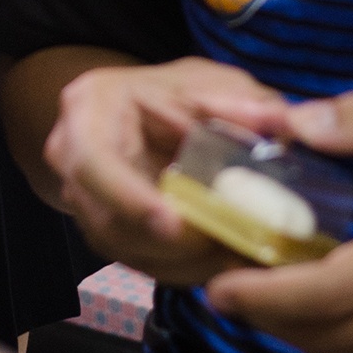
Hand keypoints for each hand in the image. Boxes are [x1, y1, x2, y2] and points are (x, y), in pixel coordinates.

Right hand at [43, 57, 281, 282]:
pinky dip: (185, 270)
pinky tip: (224, 264)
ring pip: (127, 252)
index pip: (94, 164)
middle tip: (227, 248)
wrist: (139, 112)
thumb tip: (280, 120)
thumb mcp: (205, 82)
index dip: (130, 198)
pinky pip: (141, 263)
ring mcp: (86, 205)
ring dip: (182, 264)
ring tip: (237, 259)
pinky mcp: (109, 235)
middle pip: (108, 222)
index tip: (175, 222)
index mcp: (86, 114)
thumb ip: (238, 101)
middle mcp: (72, 165)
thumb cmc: (169, 92)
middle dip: (170, 244)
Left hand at [202, 88, 352, 352]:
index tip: (216, 285)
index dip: (262, 296)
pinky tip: (336, 296)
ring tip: (264, 291)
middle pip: (323, 336)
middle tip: (221, 288)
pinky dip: (350, 333)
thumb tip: (295, 119)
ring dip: (301, 329)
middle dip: (264, 317)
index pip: (324, 294)